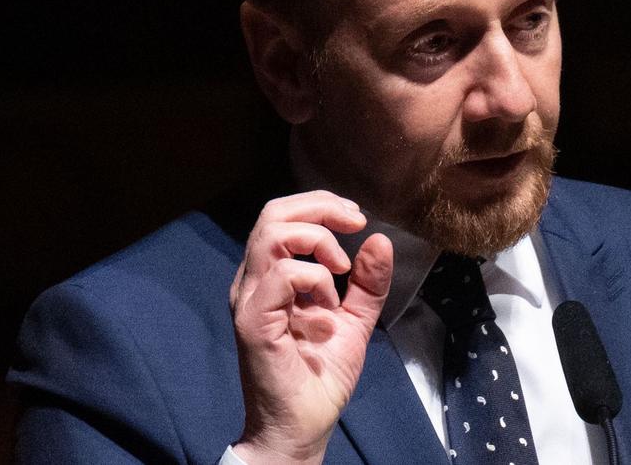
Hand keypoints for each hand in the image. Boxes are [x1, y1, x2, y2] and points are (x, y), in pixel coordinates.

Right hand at [229, 191, 393, 463]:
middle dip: (321, 208)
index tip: (358, 219)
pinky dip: (315, 280)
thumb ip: (367, 283)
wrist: (303, 426)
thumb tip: (380, 239)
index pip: (282, 215)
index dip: (321, 204)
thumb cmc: (319, 377)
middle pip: (273, 214)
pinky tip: (327, 309)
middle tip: (355, 224)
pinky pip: (281, 275)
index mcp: (271, 276)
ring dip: (318, 243)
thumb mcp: (354, 320)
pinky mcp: (253, 322)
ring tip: (340, 273)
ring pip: (272, 235)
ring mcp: (250, 300)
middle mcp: (253, 282)